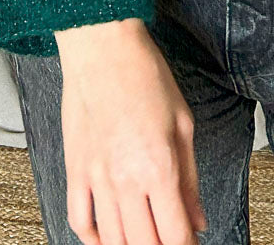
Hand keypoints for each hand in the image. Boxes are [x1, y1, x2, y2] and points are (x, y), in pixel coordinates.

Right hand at [57, 18, 206, 243]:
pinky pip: (79, 220)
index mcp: (159, 168)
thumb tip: (198, 219)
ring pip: (112, 240)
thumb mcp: (183, 123)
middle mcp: (126, 181)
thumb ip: (190, 179)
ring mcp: (96, 179)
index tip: (192, 241)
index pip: (176, 235)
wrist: (103, 48)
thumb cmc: (145, 75)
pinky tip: (107, 238)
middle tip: (170, 238)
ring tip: (146, 238)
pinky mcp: (75, 170)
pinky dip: (93, 239)